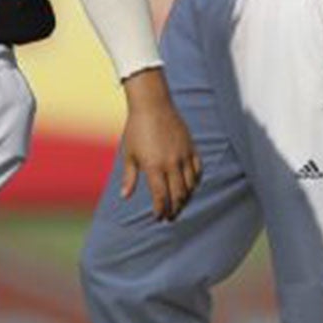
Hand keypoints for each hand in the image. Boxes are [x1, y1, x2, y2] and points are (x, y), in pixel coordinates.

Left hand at [119, 68, 200, 220]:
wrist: (152, 105)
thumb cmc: (136, 129)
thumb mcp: (129, 154)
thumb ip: (130, 177)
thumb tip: (125, 196)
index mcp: (154, 166)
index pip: (160, 196)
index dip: (160, 210)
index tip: (158, 217)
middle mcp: (171, 163)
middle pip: (177, 194)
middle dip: (174, 209)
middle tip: (170, 217)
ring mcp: (183, 156)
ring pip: (190, 185)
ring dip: (185, 198)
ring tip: (180, 204)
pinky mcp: (191, 148)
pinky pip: (197, 170)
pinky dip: (195, 181)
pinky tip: (190, 186)